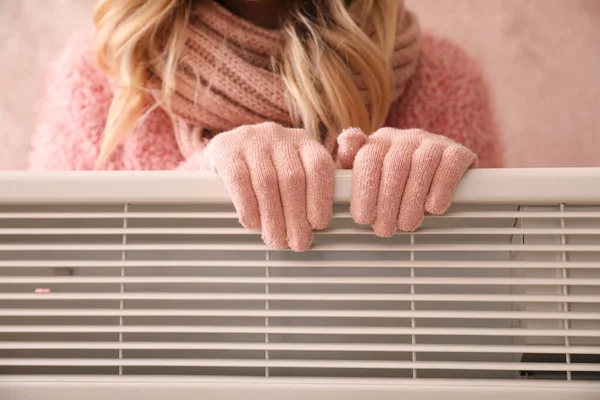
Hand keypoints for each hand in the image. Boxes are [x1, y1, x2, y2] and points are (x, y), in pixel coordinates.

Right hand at [201, 122, 334, 250]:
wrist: (220, 153)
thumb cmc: (261, 170)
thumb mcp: (287, 171)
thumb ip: (305, 191)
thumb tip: (312, 227)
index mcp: (301, 140)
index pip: (319, 165)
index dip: (320, 197)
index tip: (318, 223)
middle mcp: (278, 136)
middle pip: (293, 178)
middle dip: (296, 216)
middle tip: (297, 242)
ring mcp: (251, 140)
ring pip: (267, 182)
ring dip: (273, 217)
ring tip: (276, 240)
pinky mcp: (225, 149)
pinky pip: (239, 180)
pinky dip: (248, 206)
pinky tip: (252, 224)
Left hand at [338, 127, 476, 236]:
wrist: (440, 175)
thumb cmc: (397, 184)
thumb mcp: (370, 177)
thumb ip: (353, 163)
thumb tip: (346, 140)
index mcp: (380, 142)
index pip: (368, 158)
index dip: (364, 189)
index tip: (363, 218)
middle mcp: (405, 137)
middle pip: (395, 164)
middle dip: (387, 201)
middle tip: (385, 230)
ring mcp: (433, 142)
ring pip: (422, 165)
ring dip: (412, 199)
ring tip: (407, 225)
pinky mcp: (458, 151)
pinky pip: (450, 164)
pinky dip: (441, 188)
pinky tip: (434, 208)